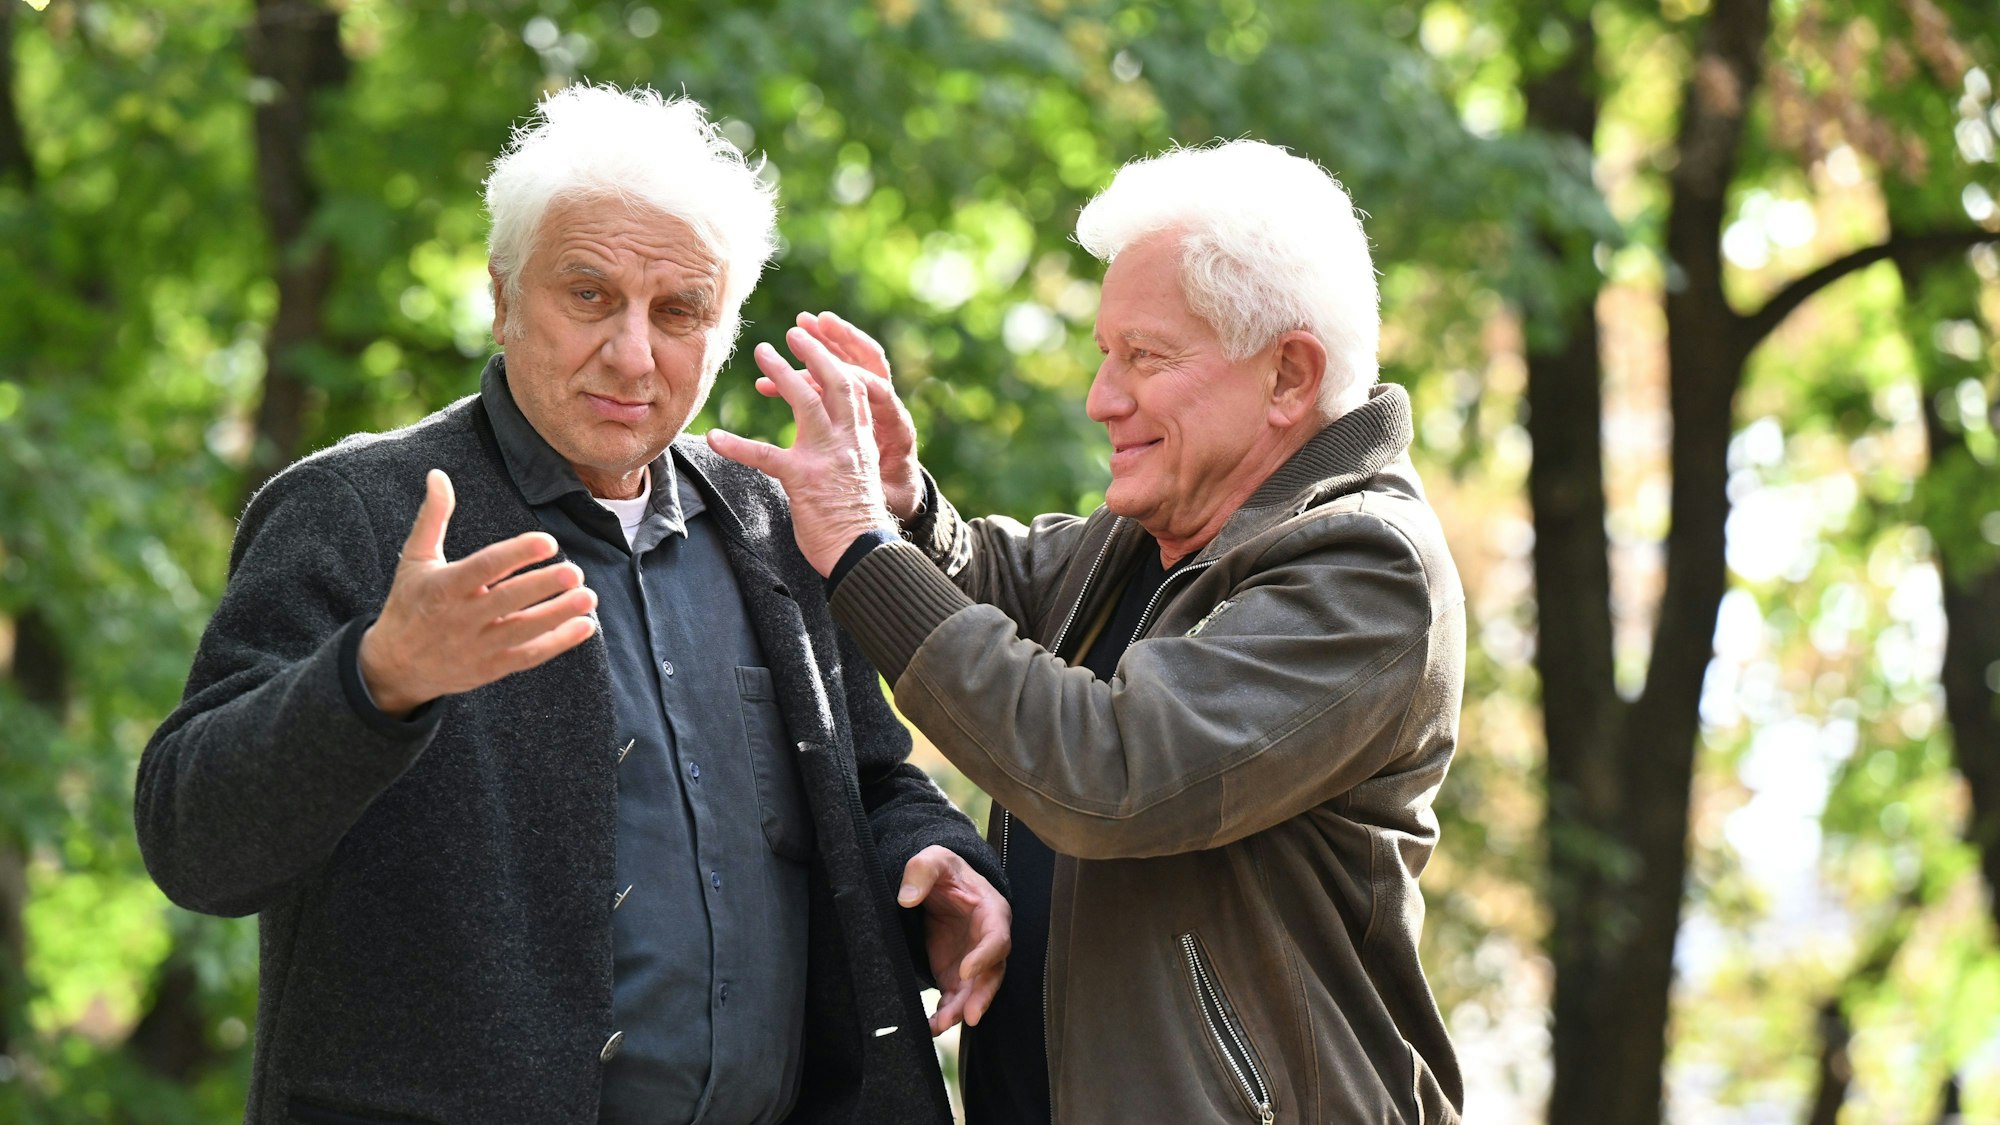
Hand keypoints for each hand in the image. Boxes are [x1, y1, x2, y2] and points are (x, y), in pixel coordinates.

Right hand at [357, 470, 597, 716]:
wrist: (395, 666)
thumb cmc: (410, 603)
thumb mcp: (415, 560)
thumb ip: (433, 517)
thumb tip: (438, 474)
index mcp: (442, 587)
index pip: (484, 568)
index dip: (516, 554)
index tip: (548, 541)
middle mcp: (460, 619)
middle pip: (507, 601)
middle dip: (543, 586)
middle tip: (575, 572)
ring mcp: (476, 647)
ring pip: (523, 631)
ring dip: (558, 615)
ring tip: (588, 596)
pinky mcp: (490, 668)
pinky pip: (528, 656)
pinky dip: (558, 643)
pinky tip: (585, 625)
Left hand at [707, 327, 899, 575]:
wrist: (864, 553)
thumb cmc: (858, 524)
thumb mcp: (859, 480)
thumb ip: (843, 457)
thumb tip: (826, 452)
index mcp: (863, 441)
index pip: (856, 390)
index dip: (838, 364)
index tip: (822, 347)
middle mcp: (848, 441)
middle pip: (836, 382)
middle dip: (815, 352)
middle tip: (793, 333)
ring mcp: (826, 456)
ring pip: (805, 400)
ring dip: (782, 373)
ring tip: (762, 352)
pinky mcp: (803, 478)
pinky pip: (764, 454)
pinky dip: (736, 444)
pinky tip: (714, 436)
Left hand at [899, 845, 1010, 1035]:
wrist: (941, 885)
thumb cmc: (945, 871)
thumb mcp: (934, 859)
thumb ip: (921, 871)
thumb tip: (907, 897)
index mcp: (991, 913)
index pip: (996, 938)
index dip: (985, 956)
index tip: (966, 970)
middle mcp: (987, 942)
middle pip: (992, 974)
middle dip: (981, 996)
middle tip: (968, 1016)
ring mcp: (973, 961)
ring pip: (974, 991)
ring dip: (960, 1010)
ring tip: (940, 1025)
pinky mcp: (955, 975)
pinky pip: (954, 998)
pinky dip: (945, 1013)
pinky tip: (930, 1026)